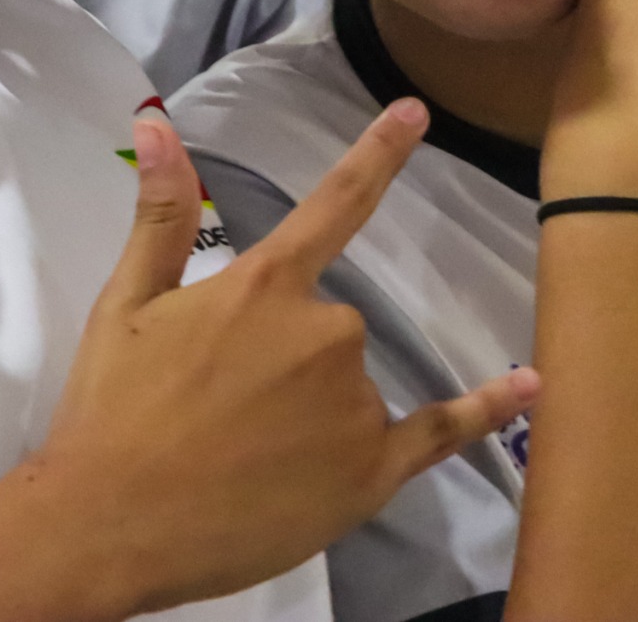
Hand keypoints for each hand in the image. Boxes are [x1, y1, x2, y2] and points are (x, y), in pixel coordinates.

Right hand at [24, 103, 538, 615]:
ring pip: (355, 384)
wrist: (109, 528)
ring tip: (244, 456)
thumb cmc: (111, 414)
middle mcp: (326, 332)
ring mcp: (355, 404)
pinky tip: (527, 386)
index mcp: (266, 285)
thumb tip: (157, 124)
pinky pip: (442, 431)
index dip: (379, 152)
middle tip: (221, 407)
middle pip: (334, 322)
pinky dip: (487, 409)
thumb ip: (161, 214)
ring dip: (315, 410)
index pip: (335, 203)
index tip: (418, 110)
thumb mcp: (126, 304)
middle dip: (289, 355)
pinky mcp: (373, 472)